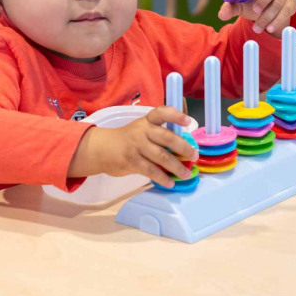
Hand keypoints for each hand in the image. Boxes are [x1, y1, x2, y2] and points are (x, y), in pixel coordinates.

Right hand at [69, 106, 196, 187]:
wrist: (101, 149)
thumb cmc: (127, 140)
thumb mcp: (140, 130)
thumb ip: (158, 136)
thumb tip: (182, 150)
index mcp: (146, 121)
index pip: (161, 112)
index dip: (175, 115)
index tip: (188, 121)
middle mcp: (142, 131)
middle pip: (167, 138)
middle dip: (184, 148)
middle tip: (193, 156)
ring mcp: (136, 146)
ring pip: (162, 157)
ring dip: (177, 167)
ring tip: (185, 174)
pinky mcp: (131, 161)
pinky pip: (151, 170)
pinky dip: (163, 178)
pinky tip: (170, 182)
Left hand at [218, 0, 295, 33]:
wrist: (265, 9)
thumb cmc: (250, 2)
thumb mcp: (239, 5)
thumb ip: (230, 8)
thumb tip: (222, 14)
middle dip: (263, 0)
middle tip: (255, 12)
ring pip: (279, 1)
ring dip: (268, 16)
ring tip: (257, 28)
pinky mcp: (291, 1)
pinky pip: (287, 10)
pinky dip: (278, 21)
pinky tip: (269, 28)